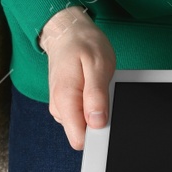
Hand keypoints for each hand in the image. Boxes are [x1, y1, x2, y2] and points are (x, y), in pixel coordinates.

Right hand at [38, 5, 115, 150]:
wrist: (66, 32)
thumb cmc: (83, 44)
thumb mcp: (98, 65)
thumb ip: (96, 95)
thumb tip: (97, 122)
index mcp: (65, 100)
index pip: (79, 139)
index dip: (99, 134)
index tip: (111, 120)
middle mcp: (60, 108)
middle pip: (83, 134)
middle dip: (100, 120)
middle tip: (108, 94)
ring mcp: (62, 106)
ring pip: (85, 125)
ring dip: (98, 110)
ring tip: (101, 86)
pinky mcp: (67, 104)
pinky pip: (84, 114)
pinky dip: (94, 104)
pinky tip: (96, 88)